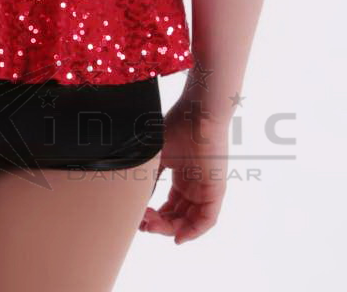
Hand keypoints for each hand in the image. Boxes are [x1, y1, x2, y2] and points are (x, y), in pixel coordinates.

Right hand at [139, 95, 228, 243]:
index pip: (169, 205)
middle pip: (178, 215)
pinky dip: (194, 231)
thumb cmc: (177, 126)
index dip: (155, 215)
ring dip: (171, 229)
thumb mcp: (157, 154)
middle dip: (159, 224)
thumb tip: (134, 197)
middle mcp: (194, 185)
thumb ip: (148, 176)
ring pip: (190, 220)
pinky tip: (178, 237)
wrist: (197, 112)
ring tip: (153, 226)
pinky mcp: (216, 190)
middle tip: (143, 222)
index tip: (139, 217)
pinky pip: (208, 219)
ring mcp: (206, 188)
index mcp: (182, 175)